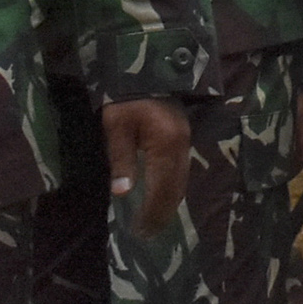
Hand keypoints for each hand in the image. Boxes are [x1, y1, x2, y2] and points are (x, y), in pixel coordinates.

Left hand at [101, 98, 192, 232]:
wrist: (148, 70)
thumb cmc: (127, 99)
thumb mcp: (116, 126)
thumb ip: (121, 159)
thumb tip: (122, 193)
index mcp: (165, 144)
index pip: (160, 188)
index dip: (150, 212)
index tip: (138, 230)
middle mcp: (181, 148)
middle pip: (175, 189)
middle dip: (162, 214)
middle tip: (147, 234)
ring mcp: (186, 144)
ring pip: (181, 183)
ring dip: (169, 205)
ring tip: (154, 223)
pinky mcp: (184, 141)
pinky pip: (181, 173)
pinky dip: (173, 191)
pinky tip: (162, 200)